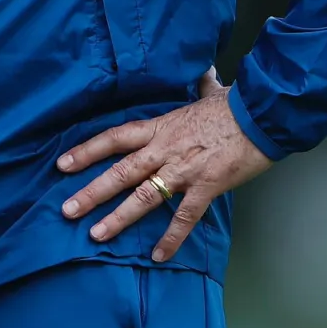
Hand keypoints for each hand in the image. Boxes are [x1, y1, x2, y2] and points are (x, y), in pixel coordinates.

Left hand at [58, 72, 274, 262]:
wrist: (263, 114)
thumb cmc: (237, 103)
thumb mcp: (213, 91)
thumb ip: (203, 85)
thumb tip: (205, 71)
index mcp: (161, 127)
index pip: (115, 138)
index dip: (87, 151)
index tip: (63, 164)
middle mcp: (164, 150)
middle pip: (119, 172)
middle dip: (91, 192)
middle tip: (67, 210)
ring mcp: (183, 170)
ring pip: (143, 197)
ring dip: (118, 218)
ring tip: (96, 235)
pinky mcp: (206, 187)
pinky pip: (184, 218)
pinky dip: (171, 238)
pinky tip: (158, 256)